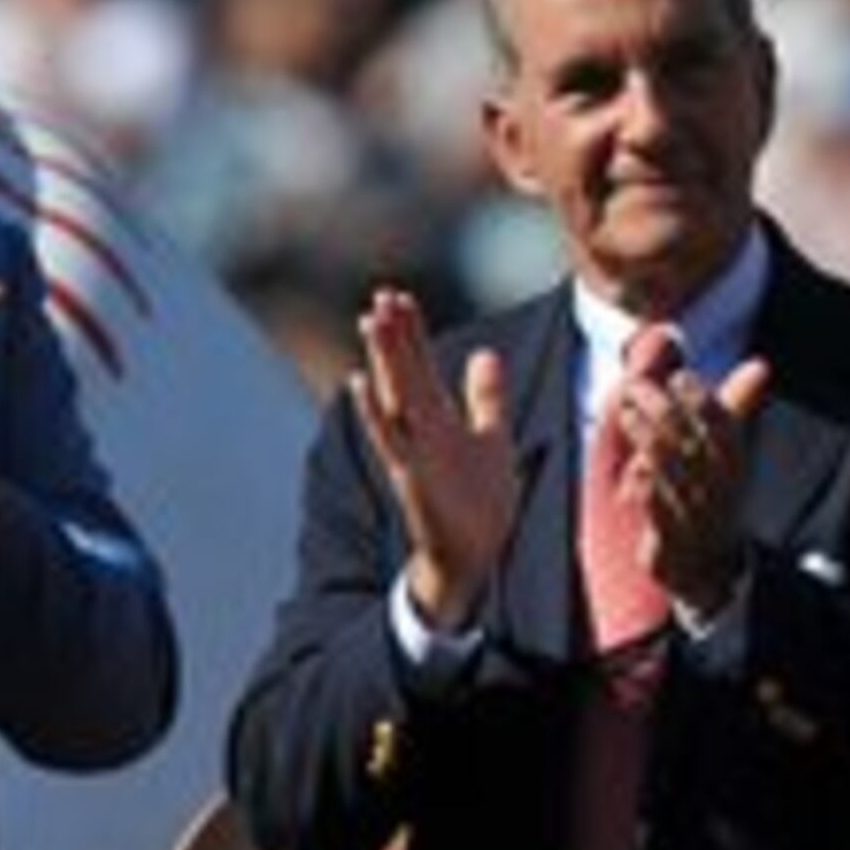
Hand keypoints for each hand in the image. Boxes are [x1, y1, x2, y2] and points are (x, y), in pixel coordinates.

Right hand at [350, 287, 515, 629]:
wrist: (472, 554)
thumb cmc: (479, 500)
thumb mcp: (491, 438)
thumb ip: (486, 397)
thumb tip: (485, 353)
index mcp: (440, 418)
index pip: (421, 365)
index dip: (411, 332)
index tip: (399, 296)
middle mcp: (422, 430)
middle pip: (405, 373)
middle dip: (394, 335)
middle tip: (380, 295)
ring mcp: (413, 451)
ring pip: (394, 396)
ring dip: (383, 360)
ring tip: (370, 322)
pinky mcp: (410, 476)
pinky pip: (390, 440)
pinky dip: (374, 413)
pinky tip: (358, 383)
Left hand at [606, 325, 771, 620]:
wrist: (714, 569)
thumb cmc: (715, 497)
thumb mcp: (730, 454)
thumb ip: (737, 407)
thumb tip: (760, 366)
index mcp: (734, 464)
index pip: (722, 425)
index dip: (702, 400)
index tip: (680, 377)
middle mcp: (718, 489)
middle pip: (690, 442)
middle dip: (663, 409)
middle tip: (637, 385)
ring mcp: (694, 516)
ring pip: (672, 472)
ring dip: (647, 438)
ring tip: (626, 411)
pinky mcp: (670, 542)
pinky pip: (659, 513)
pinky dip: (649, 489)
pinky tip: (635, 467)